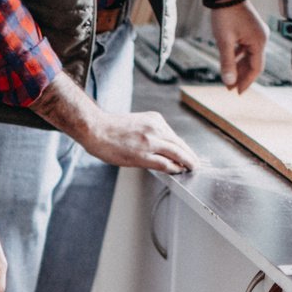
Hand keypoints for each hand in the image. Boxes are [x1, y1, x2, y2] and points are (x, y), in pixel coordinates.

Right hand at [30, 76, 197, 173]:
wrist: (95, 128)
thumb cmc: (110, 128)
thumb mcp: (136, 124)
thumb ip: (150, 133)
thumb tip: (161, 148)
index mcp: (154, 119)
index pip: (175, 136)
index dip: (184, 148)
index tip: (189, 154)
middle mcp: (156, 128)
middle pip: (180, 145)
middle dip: (190, 156)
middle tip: (196, 164)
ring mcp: (151, 141)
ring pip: (177, 153)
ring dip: (187, 163)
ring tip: (192, 169)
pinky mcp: (144, 154)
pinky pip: (165, 163)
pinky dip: (175, 168)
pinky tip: (179, 171)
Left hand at [210, 1, 269, 91]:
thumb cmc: (226, 14)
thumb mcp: (224, 41)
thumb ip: (227, 62)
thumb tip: (229, 81)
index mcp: (259, 42)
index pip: (256, 68)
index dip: (247, 82)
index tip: (237, 92)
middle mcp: (261, 38)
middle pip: (254, 63)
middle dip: (242, 76)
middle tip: (230, 88)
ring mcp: (256, 32)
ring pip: (249, 56)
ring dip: (239, 67)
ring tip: (228, 77)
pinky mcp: (250, 28)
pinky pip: (246, 47)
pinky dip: (238, 56)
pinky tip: (230, 61)